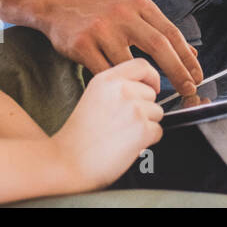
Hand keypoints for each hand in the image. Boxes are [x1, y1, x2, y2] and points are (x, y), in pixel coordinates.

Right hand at [45, 0, 202, 95]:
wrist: (60, 4)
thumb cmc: (103, 12)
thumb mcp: (134, 13)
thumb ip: (161, 31)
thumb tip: (192, 53)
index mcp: (140, 6)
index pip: (171, 33)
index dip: (187, 58)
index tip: (197, 77)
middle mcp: (123, 15)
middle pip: (158, 45)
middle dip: (177, 71)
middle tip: (188, 89)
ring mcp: (101, 29)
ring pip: (130, 63)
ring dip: (146, 83)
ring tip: (155, 96)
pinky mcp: (82, 45)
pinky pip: (106, 72)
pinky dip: (119, 85)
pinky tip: (127, 94)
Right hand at [50, 58, 162, 191]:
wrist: (68, 162)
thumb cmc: (78, 136)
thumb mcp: (93, 97)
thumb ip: (117, 88)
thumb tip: (144, 88)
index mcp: (107, 79)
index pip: (142, 65)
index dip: (151, 77)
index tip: (152, 88)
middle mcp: (122, 89)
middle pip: (151, 93)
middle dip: (144, 109)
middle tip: (122, 124)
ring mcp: (133, 108)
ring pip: (157, 113)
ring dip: (145, 126)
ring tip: (121, 135)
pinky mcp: (142, 129)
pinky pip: (158, 131)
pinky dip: (147, 141)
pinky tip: (126, 145)